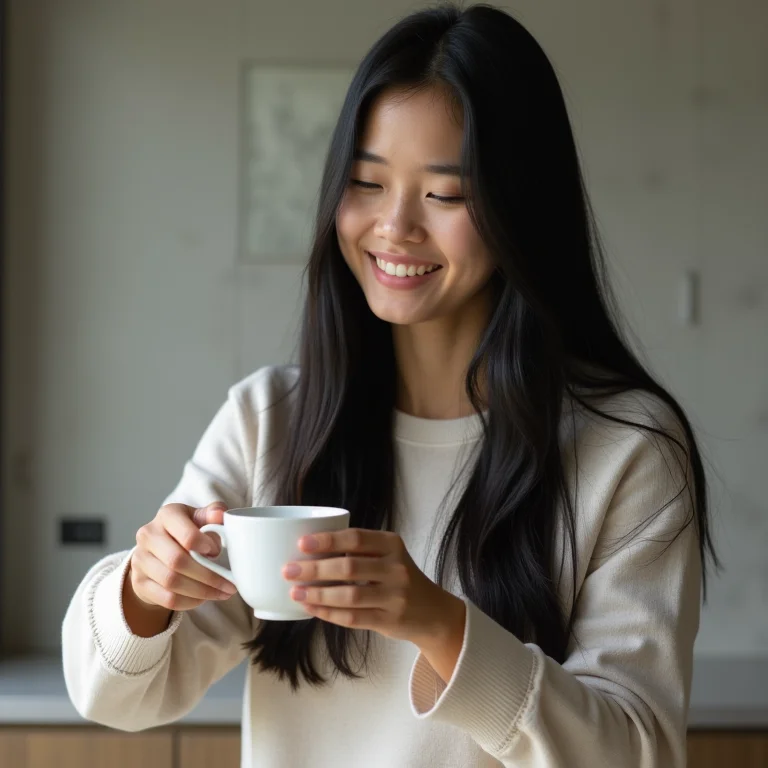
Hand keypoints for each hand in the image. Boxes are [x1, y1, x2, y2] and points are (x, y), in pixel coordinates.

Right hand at [127, 501, 236, 613]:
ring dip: (201, 591)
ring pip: (171, 582)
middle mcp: (149, 535)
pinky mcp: (139, 582)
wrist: (158, 550)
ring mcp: (140, 559)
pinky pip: (166, 598)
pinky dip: (189, 601)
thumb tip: (220, 515)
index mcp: (167, 515)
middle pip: (177, 561)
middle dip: (207, 576)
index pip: (184, 533)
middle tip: (229, 584)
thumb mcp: (199, 518)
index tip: (218, 552)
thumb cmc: (186, 531)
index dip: (202, 545)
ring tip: (221, 593)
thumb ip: (213, 513)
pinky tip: (203, 598)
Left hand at [282, 528, 465, 679]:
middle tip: (289, 570)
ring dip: (318, 594)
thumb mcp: (389, 555)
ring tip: (295, 592)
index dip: (328, 541)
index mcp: (392, 545)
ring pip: (349, 596)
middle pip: (349, 567)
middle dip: (315, 569)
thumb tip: (310, 550)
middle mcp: (396, 569)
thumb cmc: (399, 578)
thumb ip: (360, 551)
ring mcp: (395, 597)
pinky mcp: (389, 621)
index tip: (301, 543)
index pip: (356, 539)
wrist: (433, 612)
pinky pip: (353, 617)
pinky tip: (312, 608)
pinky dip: (329, 613)